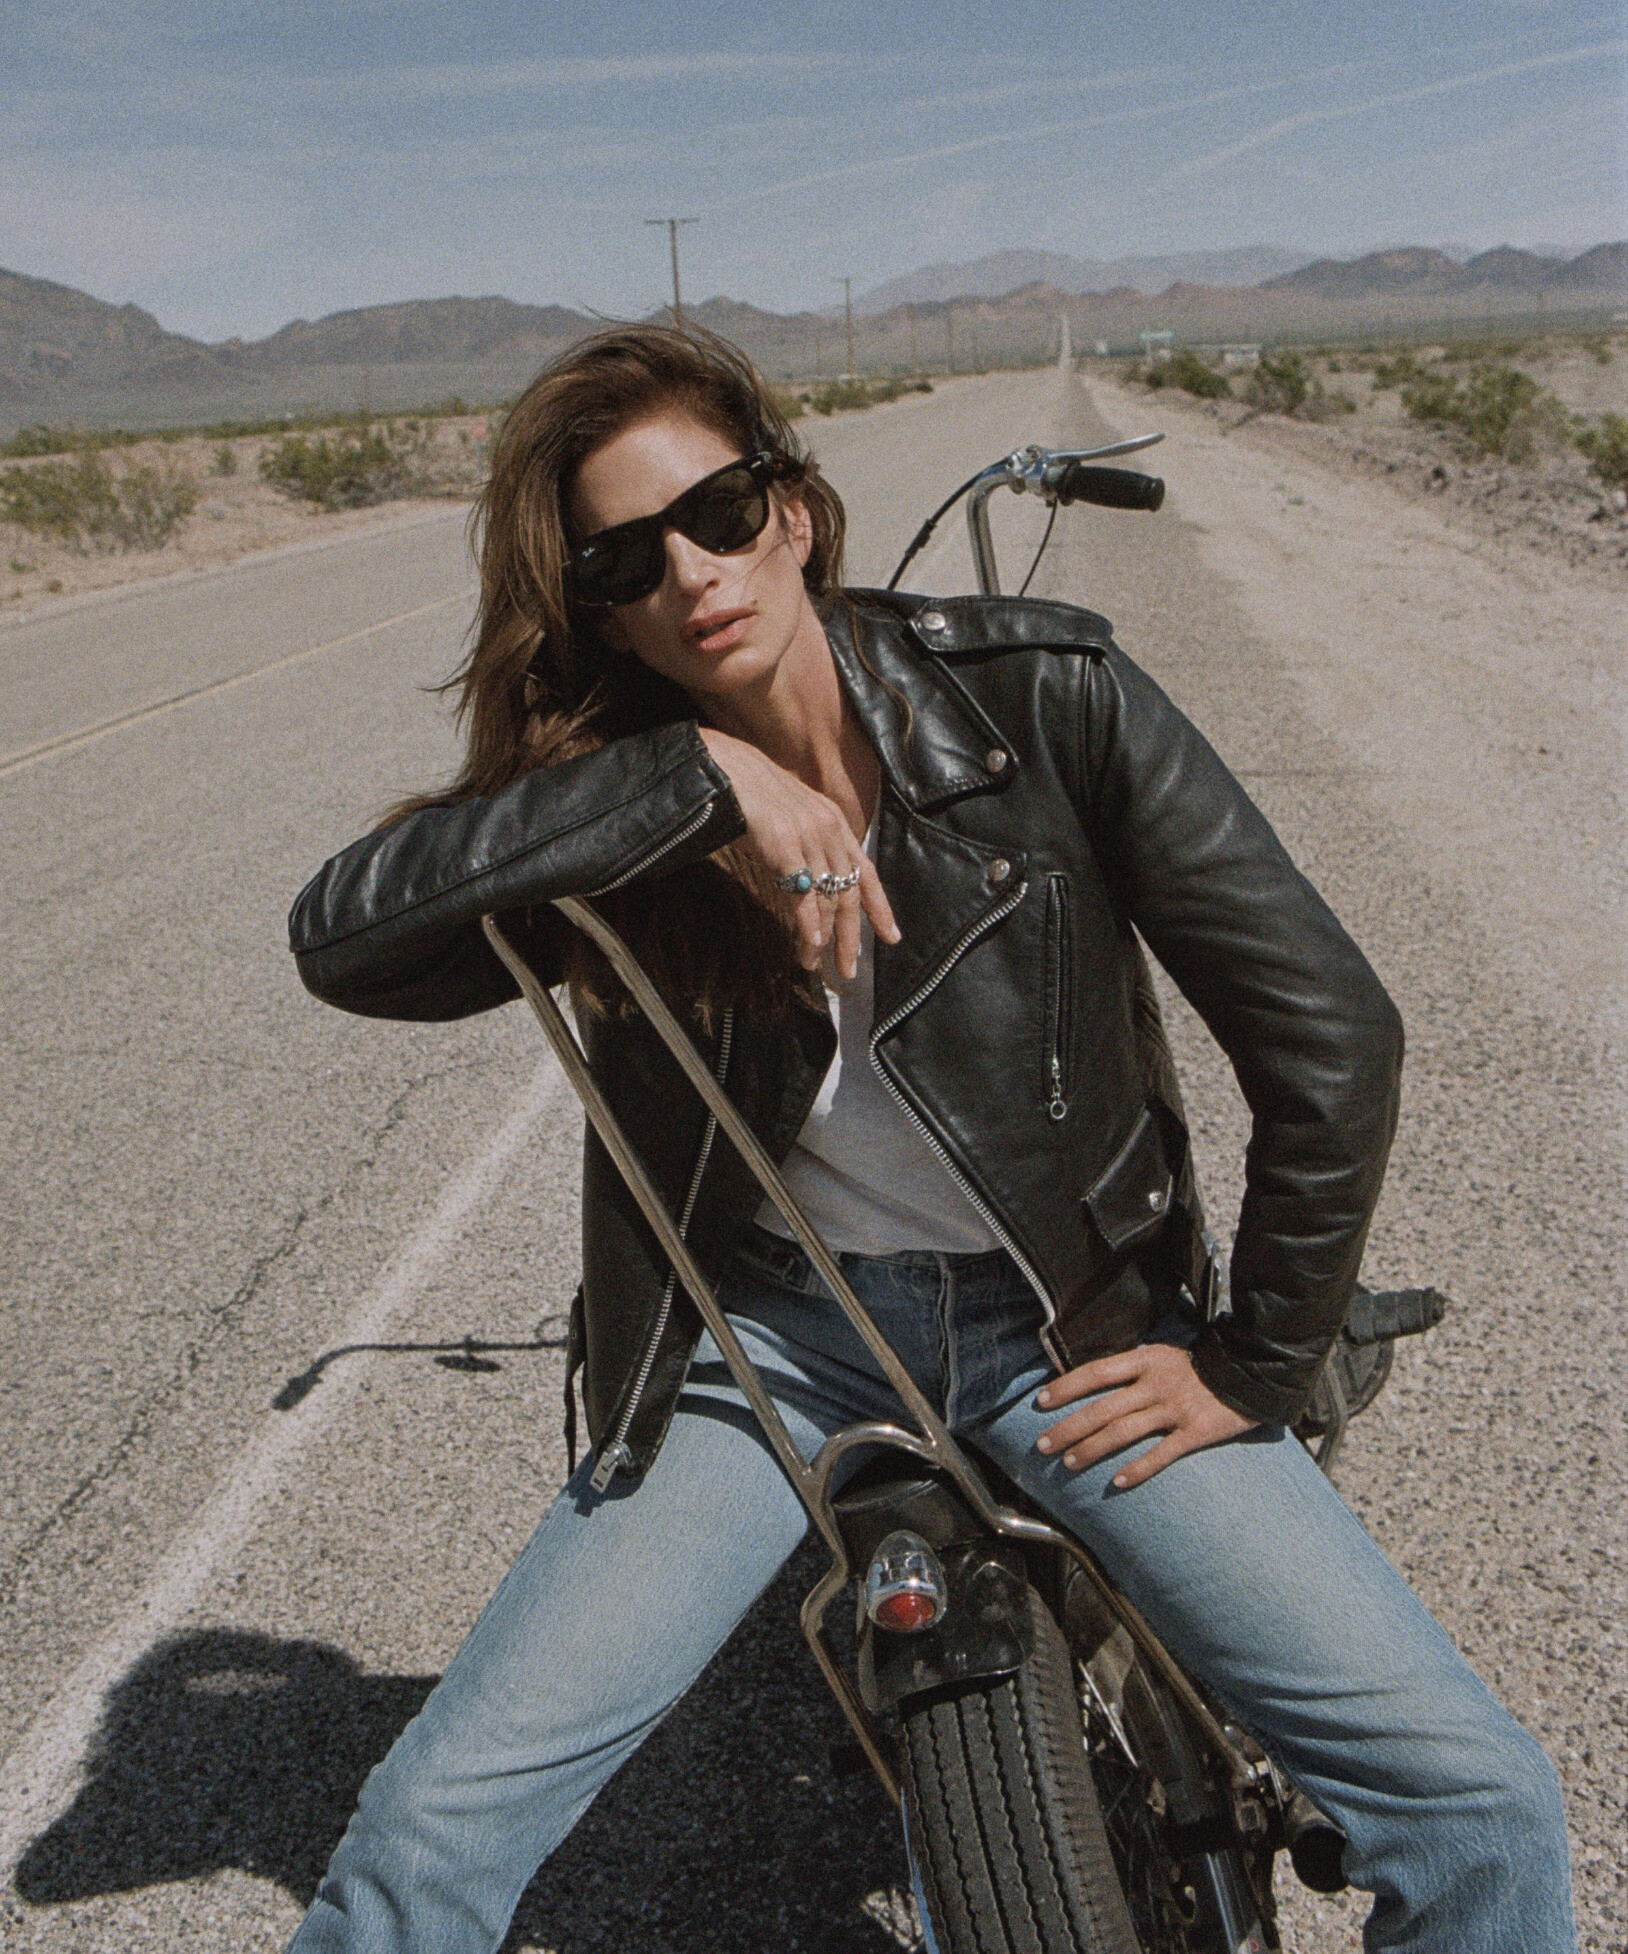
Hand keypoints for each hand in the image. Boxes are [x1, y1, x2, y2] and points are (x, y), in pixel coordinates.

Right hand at [699, 727, 899, 977]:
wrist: (729, 768)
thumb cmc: (755, 792)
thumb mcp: (796, 812)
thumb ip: (812, 840)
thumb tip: (815, 875)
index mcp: (835, 825)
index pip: (867, 873)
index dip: (880, 908)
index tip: (891, 937)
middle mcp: (829, 832)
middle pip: (849, 894)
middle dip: (850, 936)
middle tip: (849, 970)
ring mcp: (808, 839)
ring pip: (826, 900)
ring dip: (822, 939)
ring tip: (815, 965)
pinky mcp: (785, 847)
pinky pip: (803, 895)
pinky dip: (808, 924)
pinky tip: (810, 945)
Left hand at [1034, 1343, 1256, 1489]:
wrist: (1252, 1374)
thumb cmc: (1201, 1367)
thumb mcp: (1163, 1356)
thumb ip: (1133, 1369)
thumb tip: (1093, 1382)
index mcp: (1146, 1360)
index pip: (1096, 1372)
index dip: (1066, 1386)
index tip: (1041, 1401)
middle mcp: (1156, 1383)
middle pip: (1103, 1408)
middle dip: (1068, 1427)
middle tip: (1043, 1445)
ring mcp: (1175, 1408)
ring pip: (1124, 1432)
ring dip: (1092, 1449)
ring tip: (1069, 1463)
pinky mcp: (1195, 1432)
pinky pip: (1161, 1454)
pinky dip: (1137, 1469)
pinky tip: (1117, 1482)